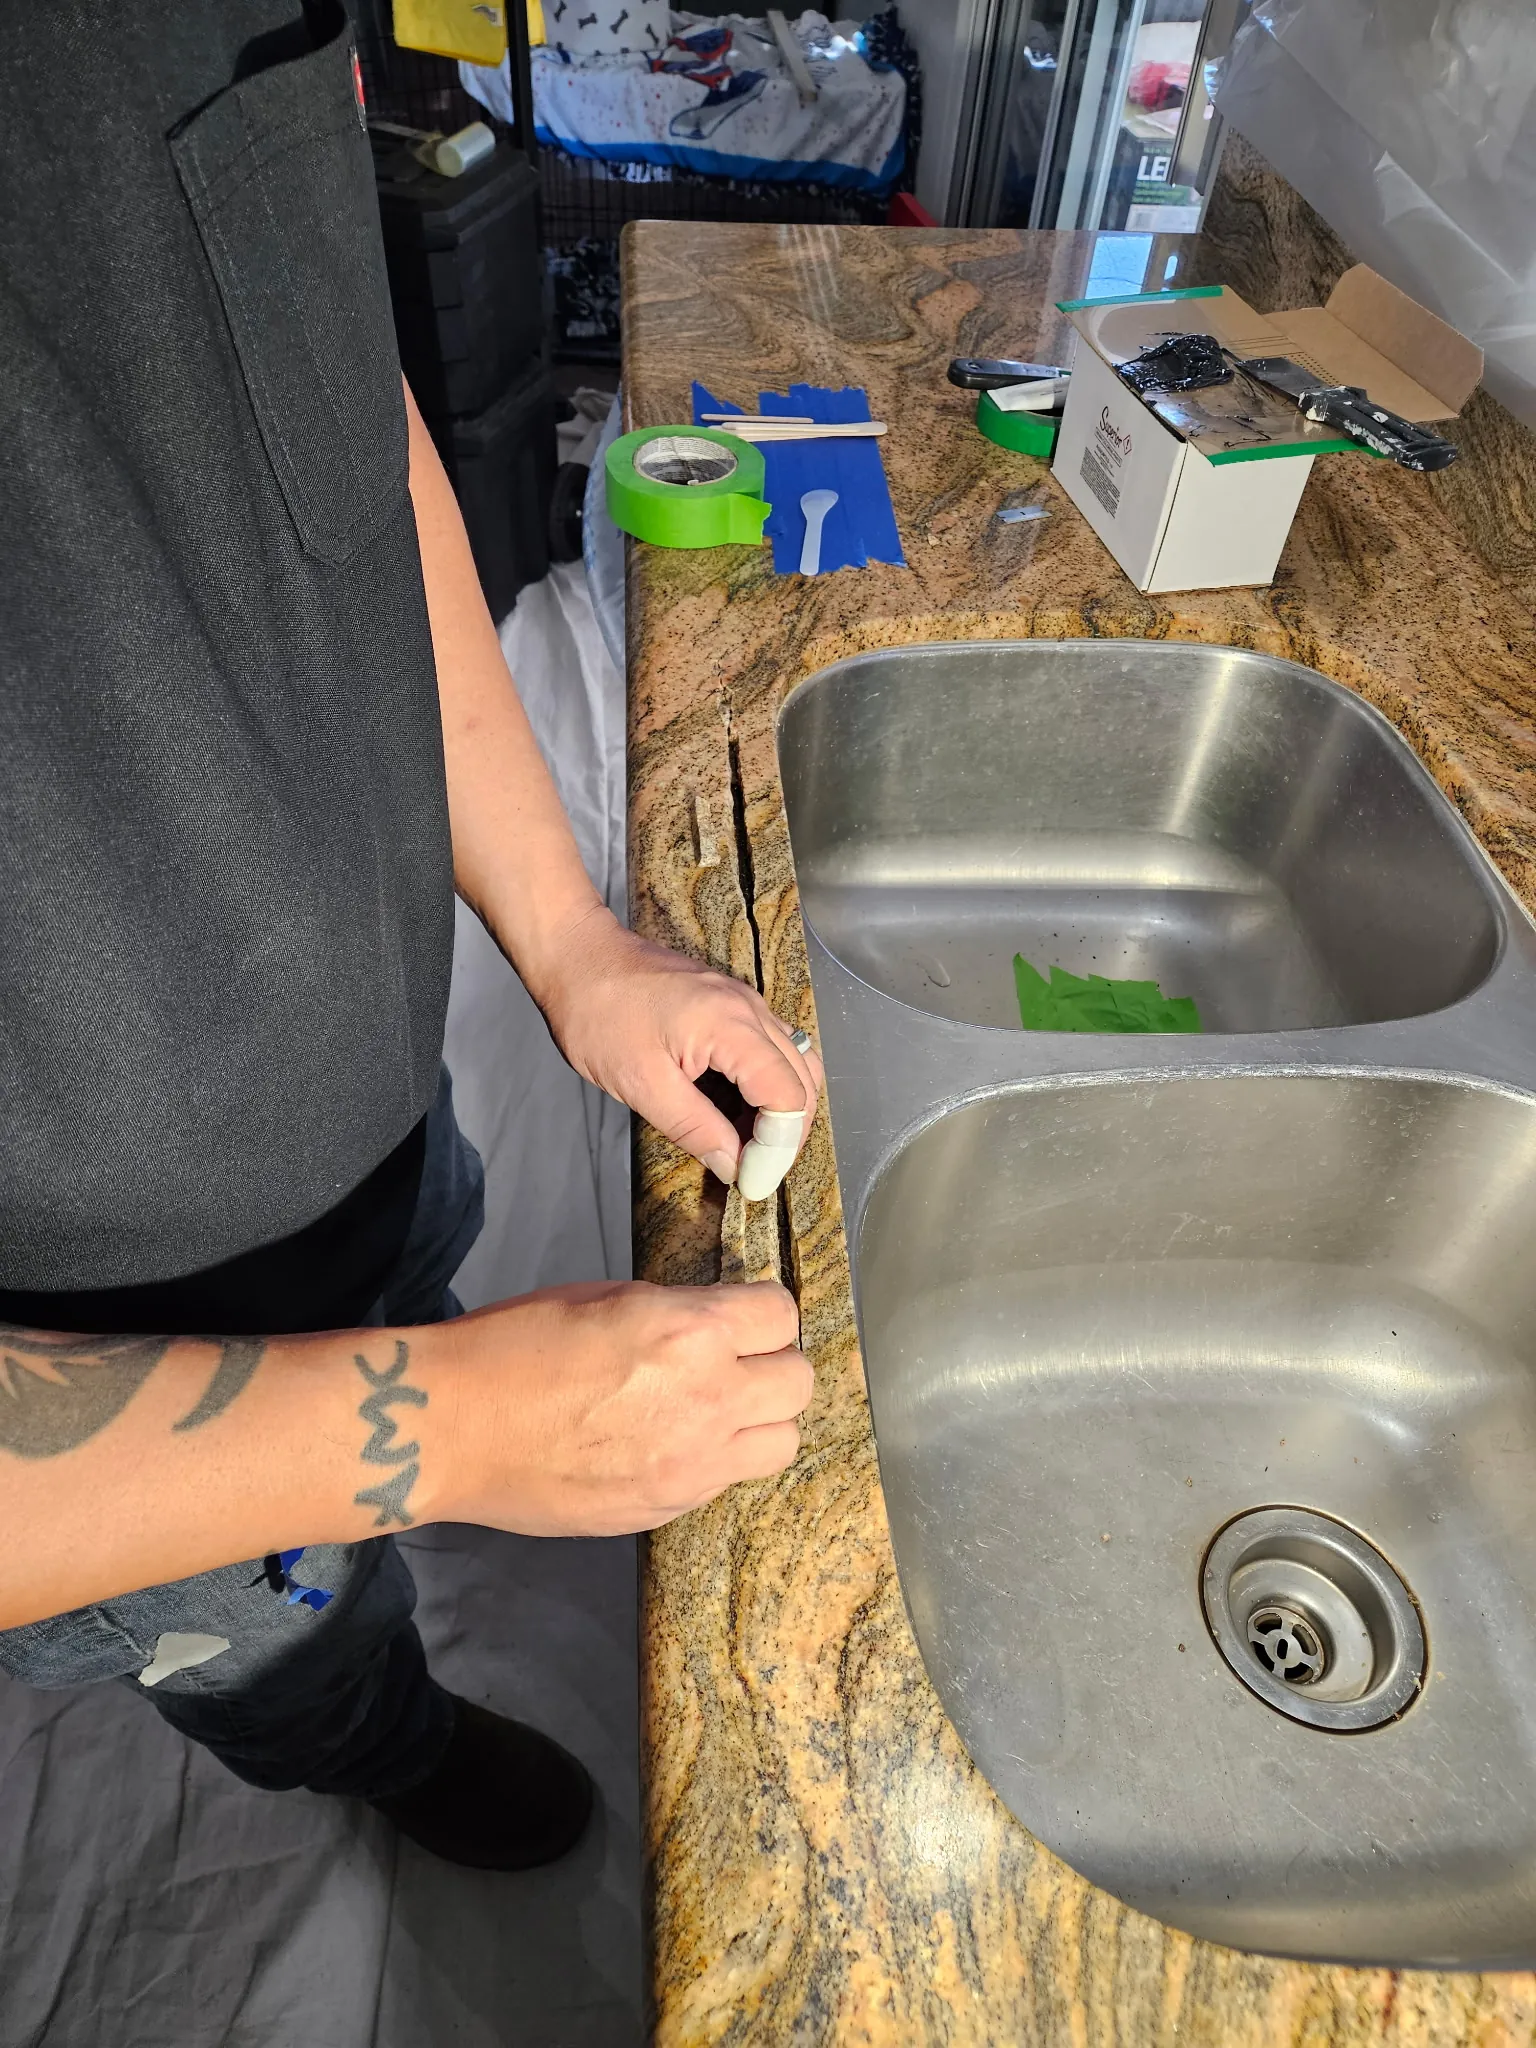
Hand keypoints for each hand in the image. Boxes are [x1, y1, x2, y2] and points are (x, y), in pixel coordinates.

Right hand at [438, 1279, 810, 1535]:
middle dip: (773, 1363)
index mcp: (690, 1333)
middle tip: (736, 1360)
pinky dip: (716, 1459)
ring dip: (761, 1420)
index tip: (743, 1315)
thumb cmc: (514, 1346)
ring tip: (718, 1409)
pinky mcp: (667, 1507)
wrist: (453, 1428)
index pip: (782, 1314)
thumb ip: (676, 1313)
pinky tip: (672, 1444)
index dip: (763, 1311)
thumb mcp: (606, 1299)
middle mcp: (708, 1399)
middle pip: (799, 1382)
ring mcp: (692, 1464)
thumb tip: (714, 1325)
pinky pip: (728, 1480)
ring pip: (783, 1443)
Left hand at [530, 908, 823, 1185]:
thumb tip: (733, 1166)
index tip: (752, 1181)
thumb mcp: (641, 1085)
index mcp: (732, 1026)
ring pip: (794, 1062)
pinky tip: (737, 1111)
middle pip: (804, 1079)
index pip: (788, 1095)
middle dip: (788, 1133)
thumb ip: (694, 1128)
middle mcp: (750, 1009)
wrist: (578, 958)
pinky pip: (769, 1048)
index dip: (778, 1147)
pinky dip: (765, 1085)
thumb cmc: (599, 1017)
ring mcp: (744, 1002)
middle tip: (756, 1170)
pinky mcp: (731, 1003)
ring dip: (780, 1109)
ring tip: (749, 1146)